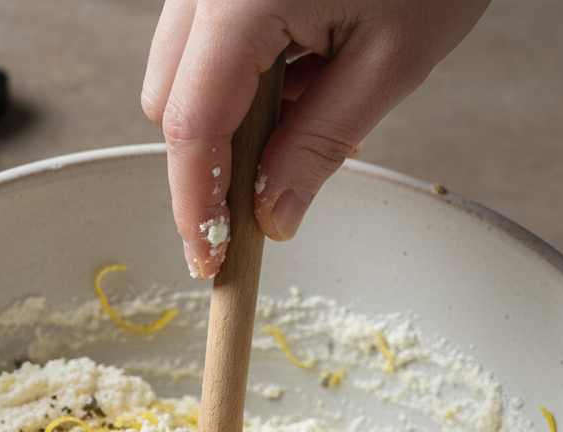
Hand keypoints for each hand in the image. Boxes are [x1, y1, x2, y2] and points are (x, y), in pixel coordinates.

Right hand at [142, 0, 489, 276]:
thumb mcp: (393, 58)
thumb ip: (320, 143)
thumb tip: (271, 216)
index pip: (193, 126)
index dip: (196, 204)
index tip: (210, 258)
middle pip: (170, 103)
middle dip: (209, 162)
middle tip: (265, 195)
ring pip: (181, 74)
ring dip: (228, 120)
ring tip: (306, 113)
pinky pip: (206, 43)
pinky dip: (241, 80)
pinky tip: (301, 74)